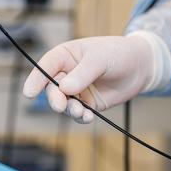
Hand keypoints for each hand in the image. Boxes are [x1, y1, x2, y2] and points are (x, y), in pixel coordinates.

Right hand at [23, 36, 152, 122]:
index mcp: (66, 55)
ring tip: (81, 111)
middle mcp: (68, 73)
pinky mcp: (88, 103)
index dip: (36, 79)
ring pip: (64, 103)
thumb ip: (83, 73)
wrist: (140, 67)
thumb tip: (65, 88)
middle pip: (52, 88)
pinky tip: (88, 116)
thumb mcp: (101, 58)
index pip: (46, 66)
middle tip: (61, 106)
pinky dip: (80, 116)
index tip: (29, 93)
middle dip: (55, 98)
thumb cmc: (118, 54)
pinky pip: (78, 112)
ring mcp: (77, 89)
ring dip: (69, 109)